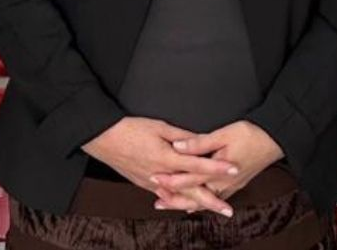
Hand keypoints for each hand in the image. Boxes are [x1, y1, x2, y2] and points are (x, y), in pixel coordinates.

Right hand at [82, 116, 238, 214]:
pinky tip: (186, 206)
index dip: (217, 167)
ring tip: (212, 209)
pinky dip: (177, 202)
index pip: (198, 164)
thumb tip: (200, 142)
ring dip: (196, 204)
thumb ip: (182, 137)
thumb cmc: (130, 129)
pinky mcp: (144, 184)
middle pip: (191, 191)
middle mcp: (162, 174)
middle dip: (211, 201)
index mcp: (167, 157)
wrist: (103, 139)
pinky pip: (165, 196)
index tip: (233, 170)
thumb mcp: (159, 126)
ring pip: (179, 196)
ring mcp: (152, 182)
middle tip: (228, 209)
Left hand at [150, 120, 282, 210]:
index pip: (189, 179)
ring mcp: (230, 187)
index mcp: (218, 171)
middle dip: (175, 199)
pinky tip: (193, 204)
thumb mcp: (224, 134)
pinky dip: (200, 201)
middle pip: (194, 197)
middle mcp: (223, 184)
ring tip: (169, 203)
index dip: (171, 180)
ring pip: (203, 200)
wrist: (275, 141)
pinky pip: (214, 198)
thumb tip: (178, 145)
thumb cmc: (250, 135)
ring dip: (185, 202)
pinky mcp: (235, 186)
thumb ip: (199, 142)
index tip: (155, 178)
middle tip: (157, 201)